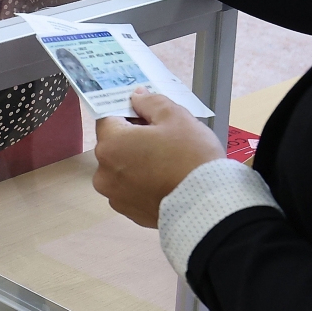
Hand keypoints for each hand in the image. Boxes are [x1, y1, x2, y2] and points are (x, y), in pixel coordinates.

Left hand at [92, 88, 224, 228]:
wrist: (207, 206)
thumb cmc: (190, 157)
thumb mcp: (176, 117)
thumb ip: (151, 102)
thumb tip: (136, 97)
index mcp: (110, 145)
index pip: (108, 117)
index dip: (127, 111)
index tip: (147, 113)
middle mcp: (104, 173)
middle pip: (114, 144)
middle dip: (133, 137)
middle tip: (163, 137)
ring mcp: (115, 196)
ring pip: (122, 168)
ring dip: (136, 161)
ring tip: (166, 162)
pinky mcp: (129, 213)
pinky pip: (131, 189)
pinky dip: (142, 182)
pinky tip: (165, 181)